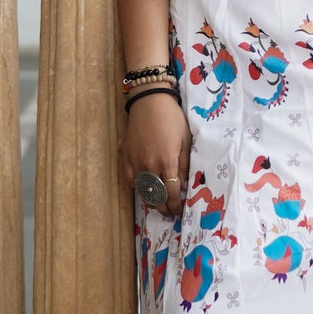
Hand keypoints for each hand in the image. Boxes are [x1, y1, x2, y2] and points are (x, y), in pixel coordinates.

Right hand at [120, 92, 191, 212]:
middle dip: (163, 207)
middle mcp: (150, 165)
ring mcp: (135, 162)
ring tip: (158, 205)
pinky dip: (137, 188)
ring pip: (142, 190)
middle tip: (169, 213)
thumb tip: (182, 185)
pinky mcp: (126, 157)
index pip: (171, 193)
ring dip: (151, 201)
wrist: (150, 101)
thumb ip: (183, 165)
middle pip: (156, 196)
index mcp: (167, 161)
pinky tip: (144, 190)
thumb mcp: (185, 140)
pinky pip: (130, 180)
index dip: (175, 205)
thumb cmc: (172, 118)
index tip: (179, 210)